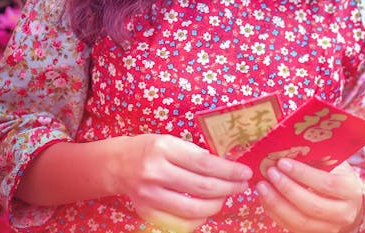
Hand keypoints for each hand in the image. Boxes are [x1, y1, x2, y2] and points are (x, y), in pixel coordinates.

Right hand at [111, 134, 251, 232]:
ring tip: (226, 196)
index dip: (228, 170)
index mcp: (164, 148)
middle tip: (242, 185)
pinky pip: (181, 223)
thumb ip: (194, 154)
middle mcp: (156, 172)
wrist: (119, 164)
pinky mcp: (147, 213)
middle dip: (228, 188)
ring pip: (194, 209)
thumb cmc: (150, 149)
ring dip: (217, 204)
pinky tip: (206, 208)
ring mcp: (150, 196)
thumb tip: (226, 167)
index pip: (204, 163)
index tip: (245, 172)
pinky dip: (199, 218)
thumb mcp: (171, 141)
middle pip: (202, 187)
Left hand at [256, 159, 363, 232]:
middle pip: (312, 206)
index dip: (302, 174)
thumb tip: (286, 148)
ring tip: (262, 187)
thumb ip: (317, 157)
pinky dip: (276, 214)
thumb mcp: (334, 163)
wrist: (350, 203)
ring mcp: (330, 228)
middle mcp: (343, 213)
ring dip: (277, 204)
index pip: (325, 184)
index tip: (282, 162)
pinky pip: (293, 228)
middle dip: (287, 189)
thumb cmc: (338, 175)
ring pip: (301, 222)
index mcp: (349, 190)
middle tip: (270, 173)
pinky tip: (265, 199)